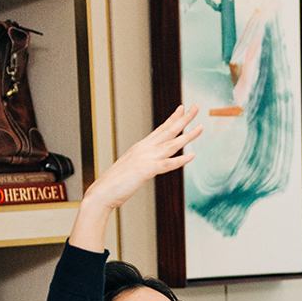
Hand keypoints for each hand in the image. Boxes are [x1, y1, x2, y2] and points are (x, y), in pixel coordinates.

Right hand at [82, 104, 203, 210]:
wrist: (101, 192)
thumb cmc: (114, 184)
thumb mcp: (131, 168)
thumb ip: (142, 163)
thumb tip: (150, 164)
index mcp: (140, 148)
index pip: (160, 129)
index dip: (172, 118)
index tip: (182, 109)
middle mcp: (144, 149)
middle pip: (168, 131)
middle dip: (183, 119)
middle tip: (195, 107)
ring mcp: (145, 158)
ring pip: (171, 144)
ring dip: (187, 136)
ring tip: (200, 127)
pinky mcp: (145, 170)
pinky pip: (167, 164)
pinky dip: (180, 160)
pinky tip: (192, 155)